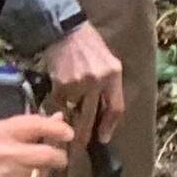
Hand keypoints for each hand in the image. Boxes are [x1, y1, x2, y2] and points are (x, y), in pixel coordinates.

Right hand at [0, 114, 72, 176]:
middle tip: (60, 155)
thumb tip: (60, 118)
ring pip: (46, 173)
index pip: (36, 126)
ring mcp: (10, 175)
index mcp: (3, 131)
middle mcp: (7, 152)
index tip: (69, 133)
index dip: (58, 129)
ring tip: (42, 166)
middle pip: (47, 155)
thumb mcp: (1, 129)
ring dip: (49, 169)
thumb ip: (31, 124)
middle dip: (60, 155)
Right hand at [45, 23, 122, 143]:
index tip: (103, 139)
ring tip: (68, 125)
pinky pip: (61, 101)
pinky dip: (61, 104)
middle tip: (82, 146)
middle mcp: (97, 80)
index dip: (109, 126)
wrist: (65, 30)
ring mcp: (78, 82)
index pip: (116, 108)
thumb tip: (106, 111)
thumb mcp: (109, 63)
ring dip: (71, 120)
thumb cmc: (89, 45)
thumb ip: (110, 85)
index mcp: (113, 75)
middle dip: (86, 134)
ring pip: (75, 110)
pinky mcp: (61, 83)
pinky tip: (60, 100)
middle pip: (92, 116)